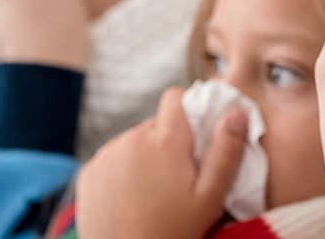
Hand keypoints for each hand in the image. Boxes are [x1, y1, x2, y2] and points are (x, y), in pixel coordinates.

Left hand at [75, 88, 246, 238]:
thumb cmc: (173, 233)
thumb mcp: (210, 197)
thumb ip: (225, 151)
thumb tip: (236, 110)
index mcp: (164, 140)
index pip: (175, 97)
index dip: (188, 111)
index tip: (196, 137)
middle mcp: (131, 138)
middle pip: (155, 124)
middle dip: (168, 142)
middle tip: (178, 179)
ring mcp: (106, 155)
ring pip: (133, 142)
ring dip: (145, 157)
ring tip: (153, 194)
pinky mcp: (88, 172)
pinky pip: (111, 160)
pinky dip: (122, 172)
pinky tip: (130, 200)